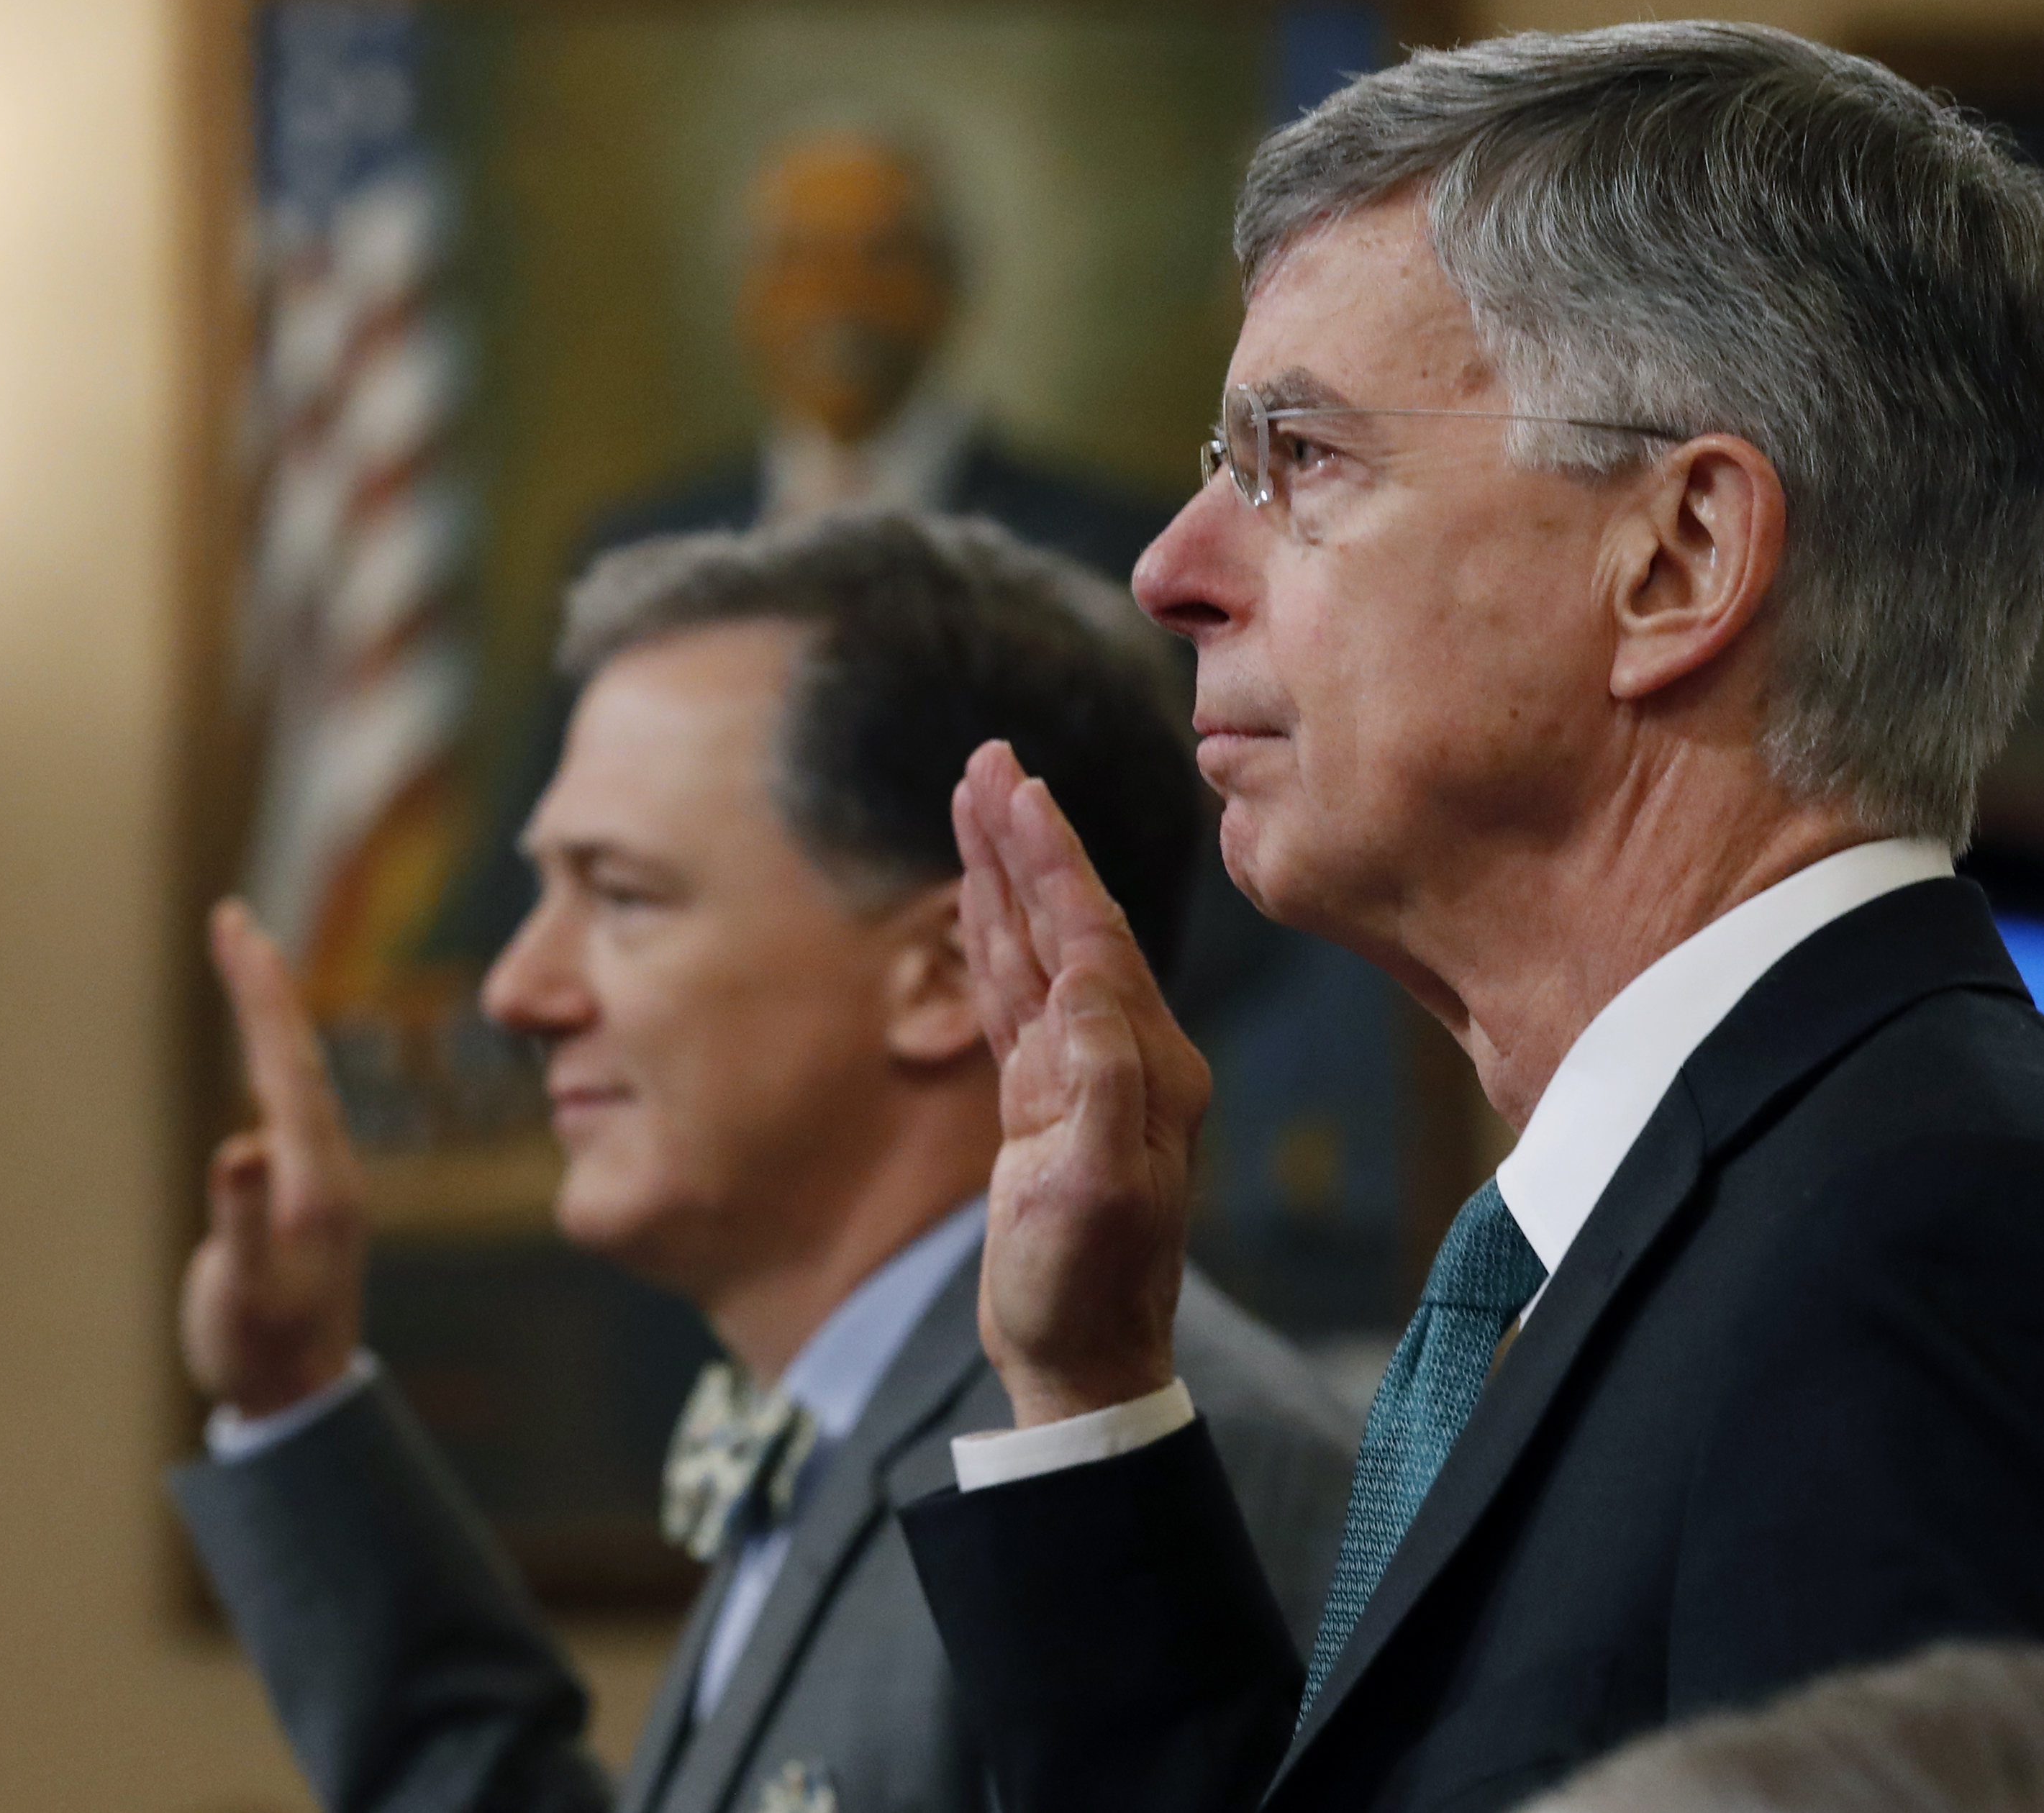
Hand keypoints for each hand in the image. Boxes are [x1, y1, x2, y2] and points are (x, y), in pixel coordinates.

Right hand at [179, 899, 370, 1418]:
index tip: (236, 925)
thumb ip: (242, 1222)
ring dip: (269, 1014)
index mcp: (313, 1178)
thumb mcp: (245, 1292)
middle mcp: (325, 1167)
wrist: (301, 1399)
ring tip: (247, 961)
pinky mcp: (306, 1195)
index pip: (285, 1062)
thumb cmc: (261, 1350)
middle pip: (293, 1054)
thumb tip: (238, 1145)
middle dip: (263, 983)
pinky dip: (271, 1057)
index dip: (259, 992)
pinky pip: (289, 1102)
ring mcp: (318, 1179)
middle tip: (232, 919)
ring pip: (296, 1074)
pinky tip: (264, 1049)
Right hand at [951, 741, 1209, 1426]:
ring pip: (1036, 948)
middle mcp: (1125, 1055)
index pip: (1094, 937)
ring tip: (975, 800)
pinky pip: (1016, 995)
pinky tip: (978, 897)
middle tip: (990, 762)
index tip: (1019, 790)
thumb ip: (1100, 1080)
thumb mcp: (1096, 1188)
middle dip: (1026, 841)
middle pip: (1067, 921)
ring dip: (1005, 874)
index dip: (1052, 862)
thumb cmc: (1087, 1288)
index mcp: (1148, 1065)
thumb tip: (1086, 980)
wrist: (1082, 1362)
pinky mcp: (1044, 1099)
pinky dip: (993, 936)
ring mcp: (1083, 1074)